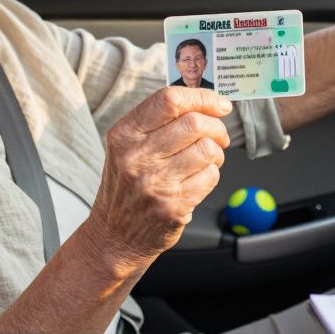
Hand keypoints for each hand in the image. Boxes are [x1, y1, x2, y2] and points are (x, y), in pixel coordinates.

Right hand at [88, 88, 231, 267]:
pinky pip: (211, 177)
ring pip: (208, 150)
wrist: (114, 236)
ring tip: (205, 160)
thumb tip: (205, 101)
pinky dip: (212, 174)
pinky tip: (197, 180)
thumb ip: (159, 122)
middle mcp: (136, 157)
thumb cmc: (127, 186)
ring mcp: (154, 183)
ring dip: (216, 153)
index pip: (169, 100)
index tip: (219, 104)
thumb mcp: (127, 147)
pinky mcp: (172, 207)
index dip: (202, 97)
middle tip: (218, 136)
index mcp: (124, 134)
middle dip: (217, 127)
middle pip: (194, 123)